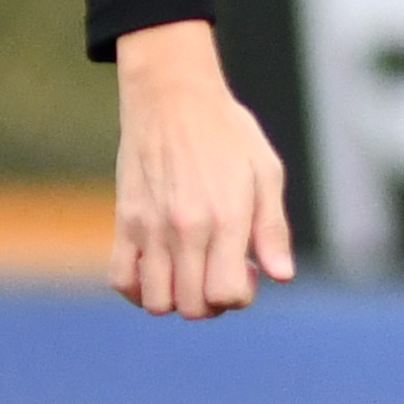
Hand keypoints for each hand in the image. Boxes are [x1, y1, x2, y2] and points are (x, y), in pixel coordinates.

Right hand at [110, 20, 297, 316]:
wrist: (172, 95)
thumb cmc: (226, 132)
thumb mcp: (265, 172)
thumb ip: (273, 229)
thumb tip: (282, 277)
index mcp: (226, 217)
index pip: (227, 294)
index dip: (242, 294)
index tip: (246, 268)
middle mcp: (186, 228)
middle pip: (193, 307)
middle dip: (212, 303)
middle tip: (218, 270)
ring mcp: (151, 227)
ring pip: (156, 302)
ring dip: (176, 300)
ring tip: (189, 272)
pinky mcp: (125, 220)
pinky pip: (121, 279)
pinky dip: (138, 289)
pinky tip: (158, 270)